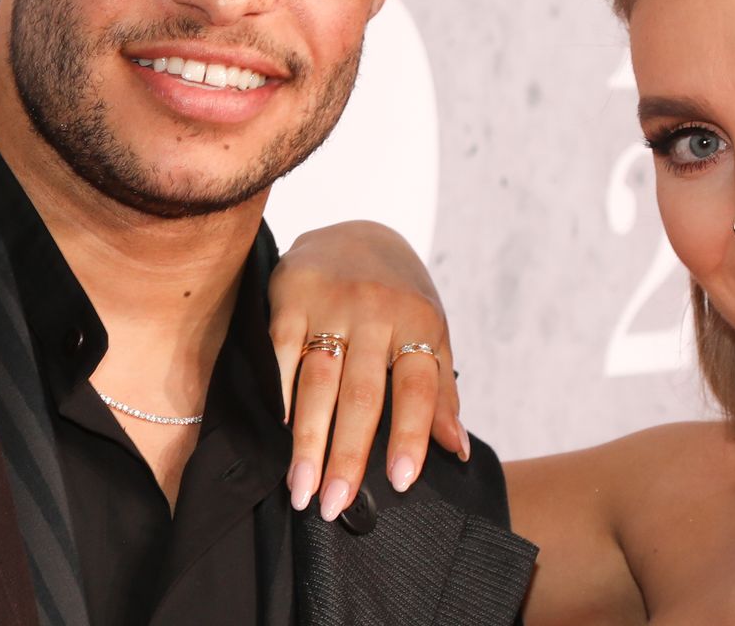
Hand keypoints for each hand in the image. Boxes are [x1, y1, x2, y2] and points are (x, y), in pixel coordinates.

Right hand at [269, 220, 466, 520]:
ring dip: (308, 440)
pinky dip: (279, 391)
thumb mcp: (433, 331)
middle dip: (348, 455)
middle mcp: (376, 311)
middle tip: (337, 505)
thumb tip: (457, 449)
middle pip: (362, 395)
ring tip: (302, 489)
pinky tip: (277, 431)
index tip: (401, 481)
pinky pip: (281, 350)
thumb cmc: (400, 294)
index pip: (418, 387)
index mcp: (418, 321)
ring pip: (317, 381)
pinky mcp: (290, 295)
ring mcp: (331, 303)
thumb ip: (441, 391)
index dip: (411, 434)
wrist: (356, 229)